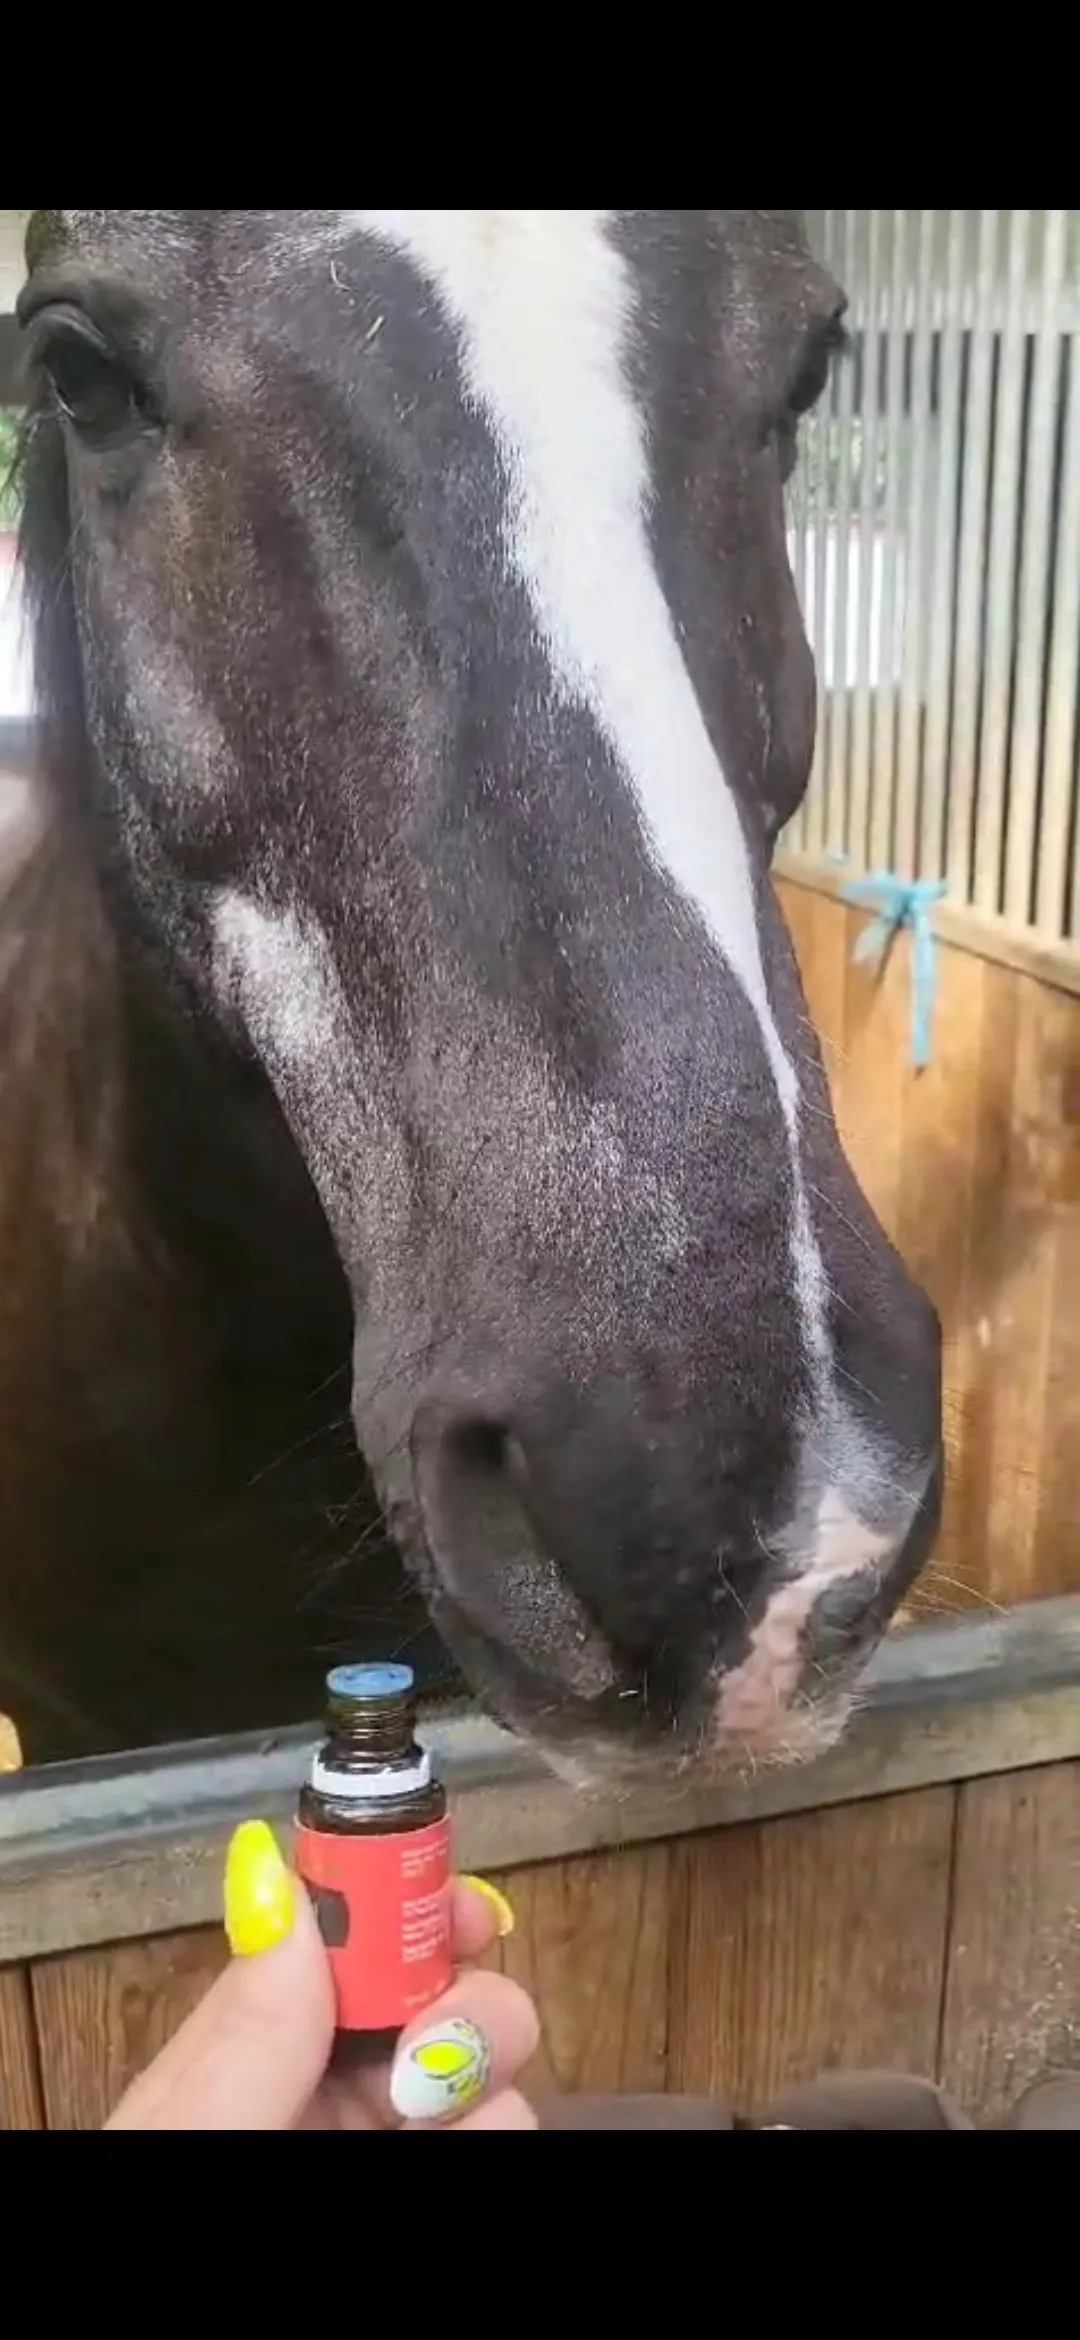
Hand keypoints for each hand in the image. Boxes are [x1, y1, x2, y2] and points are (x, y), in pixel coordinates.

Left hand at [106, 1821, 536, 2129]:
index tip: (461, 1903)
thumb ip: (246, 2020)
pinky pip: (509, 2122)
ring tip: (445, 2118)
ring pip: (490, 2065)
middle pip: (440, 1992)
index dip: (409, 1902)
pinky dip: (505, 2119)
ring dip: (493, 2065)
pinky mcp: (449, 2168)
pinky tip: (472, 2141)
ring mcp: (392, 2133)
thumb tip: (274, 1862)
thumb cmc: (180, 2176)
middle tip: (436, 2049)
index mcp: (254, 2049)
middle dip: (469, 1995)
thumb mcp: (197, 2119)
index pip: (346, 1941)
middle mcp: (331, 2086)